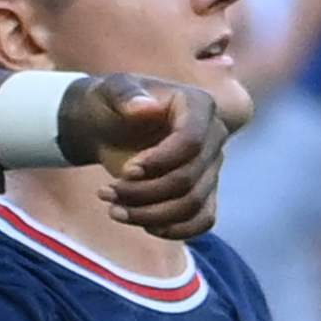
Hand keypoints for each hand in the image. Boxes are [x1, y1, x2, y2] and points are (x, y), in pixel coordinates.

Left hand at [62, 74, 228, 236]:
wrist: (109, 126)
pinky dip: (174, 229)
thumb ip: (125, 94)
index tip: (126, 170)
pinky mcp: (205, 191)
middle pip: (188, 180)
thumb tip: (145, 108)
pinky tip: (144, 225)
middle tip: (106, 192)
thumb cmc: (110, 104)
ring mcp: (211, 167)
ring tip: (114, 209)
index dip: (160, 162)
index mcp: (198, 105)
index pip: (192, 141)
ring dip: (150, 215)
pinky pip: (202, 220)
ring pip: (192, 205)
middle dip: (144, 193)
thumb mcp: (110, 91)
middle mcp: (214, 136)